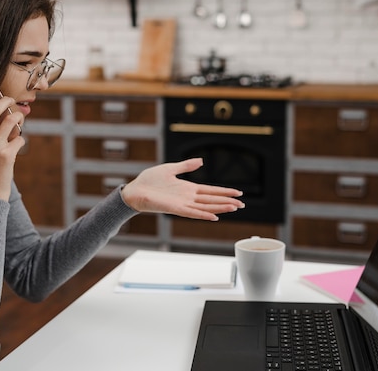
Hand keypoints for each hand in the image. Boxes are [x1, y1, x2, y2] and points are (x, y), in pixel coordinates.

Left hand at [121, 158, 244, 220]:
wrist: (134, 190)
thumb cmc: (149, 181)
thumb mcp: (171, 168)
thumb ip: (186, 166)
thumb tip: (201, 161)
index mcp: (188, 188)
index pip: (210, 191)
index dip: (224, 192)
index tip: (238, 193)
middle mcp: (188, 197)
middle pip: (212, 200)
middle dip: (227, 201)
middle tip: (242, 204)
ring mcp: (182, 204)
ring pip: (205, 207)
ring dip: (220, 207)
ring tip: (234, 208)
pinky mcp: (175, 208)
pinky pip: (192, 213)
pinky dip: (203, 214)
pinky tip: (214, 216)